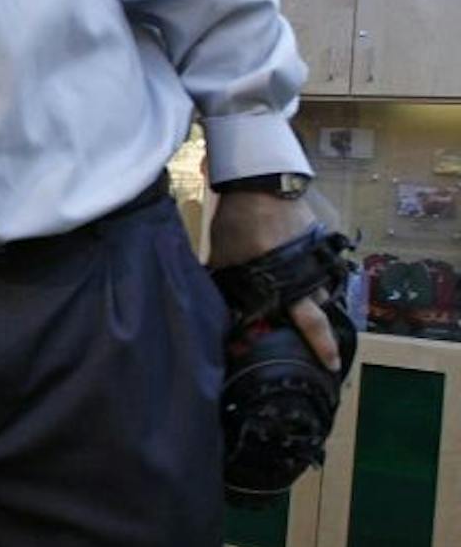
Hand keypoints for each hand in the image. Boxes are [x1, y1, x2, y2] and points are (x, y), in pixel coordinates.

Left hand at [208, 191, 341, 370]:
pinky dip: (311, 276)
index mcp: (289, 279)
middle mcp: (310, 271)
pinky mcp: (318, 238)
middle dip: (316, 325)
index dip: (321, 345)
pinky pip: (319, 267)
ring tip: (300, 309)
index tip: (331, 365)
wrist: (260, 182)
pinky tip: (298, 278)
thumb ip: (225, 281)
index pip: (311, 321)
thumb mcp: (224, 256)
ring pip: (321, 287)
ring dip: (312, 299)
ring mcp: (318, 254)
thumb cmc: (238, 221)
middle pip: (320, 307)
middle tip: (309, 340)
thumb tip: (214, 304)